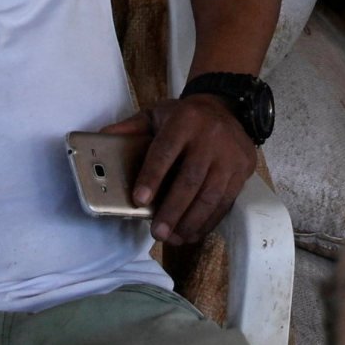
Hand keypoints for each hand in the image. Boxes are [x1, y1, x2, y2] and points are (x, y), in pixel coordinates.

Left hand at [112, 93, 257, 247]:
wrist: (226, 107)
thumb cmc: (184, 117)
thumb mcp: (157, 113)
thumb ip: (131, 128)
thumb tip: (101, 139)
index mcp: (185, 120)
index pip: (165, 151)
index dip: (152, 177)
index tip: (139, 200)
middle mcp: (210, 137)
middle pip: (190, 179)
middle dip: (172, 209)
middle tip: (157, 232)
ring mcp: (230, 155)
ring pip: (211, 195)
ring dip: (190, 221)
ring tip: (173, 237)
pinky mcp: (243, 169)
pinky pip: (226, 201)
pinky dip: (208, 221)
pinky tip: (192, 232)